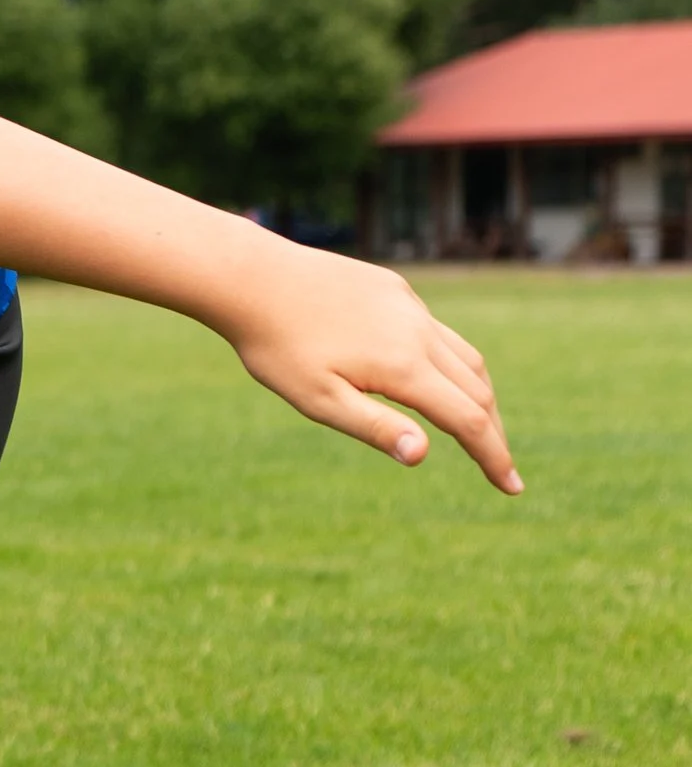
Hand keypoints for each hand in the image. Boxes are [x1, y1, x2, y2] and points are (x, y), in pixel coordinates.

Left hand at [219, 256, 520, 492]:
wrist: (253, 279)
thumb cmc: (279, 348)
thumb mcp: (318, 400)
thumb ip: (373, 426)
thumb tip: (422, 454)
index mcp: (403, 365)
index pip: (468, 419)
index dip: (494, 456)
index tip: (512, 488)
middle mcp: (417, 331)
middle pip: (477, 389)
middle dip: (492, 432)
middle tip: (499, 469)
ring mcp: (409, 306)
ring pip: (464, 357)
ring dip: (478, 396)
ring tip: (477, 428)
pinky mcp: (395, 290)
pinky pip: (436, 332)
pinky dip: (450, 363)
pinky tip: (434, 379)